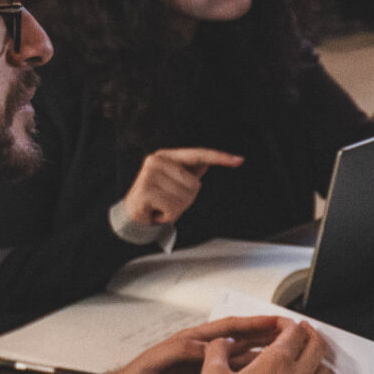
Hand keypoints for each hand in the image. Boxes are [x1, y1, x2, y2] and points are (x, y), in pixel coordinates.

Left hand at [93, 316, 285, 373]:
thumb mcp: (155, 362)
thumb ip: (182, 352)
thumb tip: (209, 348)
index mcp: (191, 342)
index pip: (229, 328)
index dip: (254, 323)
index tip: (277, 321)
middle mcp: (202, 357)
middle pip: (242, 342)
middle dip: (268, 337)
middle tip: (293, 335)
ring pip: (243, 363)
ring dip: (265, 359)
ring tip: (288, 357)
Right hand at [122, 147, 244, 229]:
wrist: (133, 218)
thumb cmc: (157, 201)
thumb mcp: (176, 185)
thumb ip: (189, 173)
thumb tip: (207, 161)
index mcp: (167, 156)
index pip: (198, 155)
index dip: (220, 157)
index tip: (240, 160)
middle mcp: (157, 160)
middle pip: (194, 184)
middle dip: (185, 200)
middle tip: (167, 203)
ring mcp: (149, 173)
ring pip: (185, 197)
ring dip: (176, 209)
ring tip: (161, 207)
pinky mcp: (145, 189)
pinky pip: (172, 207)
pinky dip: (168, 216)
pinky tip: (156, 213)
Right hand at [199, 317, 331, 373]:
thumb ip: (216, 352)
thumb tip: (220, 342)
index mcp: (276, 363)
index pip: (294, 331)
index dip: (289, 323)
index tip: (283, 323)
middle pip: (317, 346)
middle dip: (311, 333)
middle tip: (305, 330)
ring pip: (323, 370)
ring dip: (317, 358)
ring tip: (308, 355)